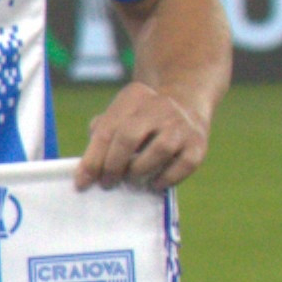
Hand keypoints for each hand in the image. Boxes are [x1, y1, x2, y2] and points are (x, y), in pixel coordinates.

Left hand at [74, 82, 208, 189]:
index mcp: (133, 97)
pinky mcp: (199, 143)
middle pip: (129, 138)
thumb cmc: (140, 120)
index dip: (92, 159)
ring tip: (131, 179)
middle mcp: (159, 107)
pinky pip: (184, 165)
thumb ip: (101, 136)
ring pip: (159, 150)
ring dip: (139, 170)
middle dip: (113, 165)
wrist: (186, 107)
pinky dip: (166, 178)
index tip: (82, 182)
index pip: (106, 130)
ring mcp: (181, 124)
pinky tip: (154, 183)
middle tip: (107, 182)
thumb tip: (86, 171)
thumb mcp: (119, 116)